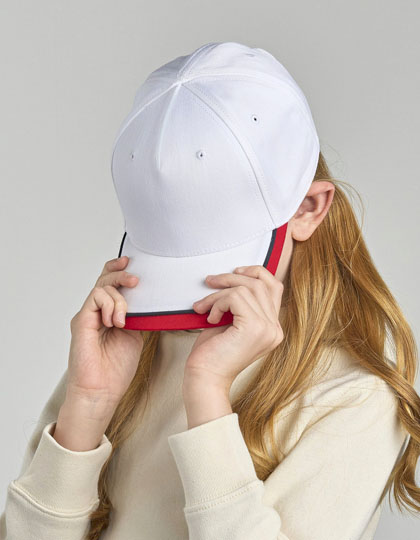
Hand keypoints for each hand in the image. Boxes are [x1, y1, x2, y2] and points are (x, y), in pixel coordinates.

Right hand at [66, 255, 142, 411]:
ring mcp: (88, 315)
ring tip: (124, 320)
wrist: (102, 391)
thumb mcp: (136, 336)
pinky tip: (115, 322)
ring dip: (119, 298)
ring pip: (102, 287)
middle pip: (104, 279)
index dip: (119, 270)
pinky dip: (110, 305)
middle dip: (121, 273)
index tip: (131, 263)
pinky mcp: (81, 320)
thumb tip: (151, 302)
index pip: (111, 284)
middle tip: (135, 280)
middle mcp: (96, 312)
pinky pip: (96, 298)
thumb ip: (139, 317)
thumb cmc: (116, 369)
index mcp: (108, 314)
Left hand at [185, 265, 283, 392]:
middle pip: (260, 283)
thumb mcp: (230, 323)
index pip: (274, 287)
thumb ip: (240, 304)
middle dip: (231, 277)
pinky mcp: (254, 328)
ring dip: (218, 293)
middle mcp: (275, 329)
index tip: (234, 272)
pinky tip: (210, 317)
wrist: (205, 379)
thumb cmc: (212, 353)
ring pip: (245, 288)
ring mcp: (267, 329)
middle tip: (209, 281)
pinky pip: (235, 297)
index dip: (255, 273)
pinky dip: (217, 302)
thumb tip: (235, 276)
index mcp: (272, 328)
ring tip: (204, 306)